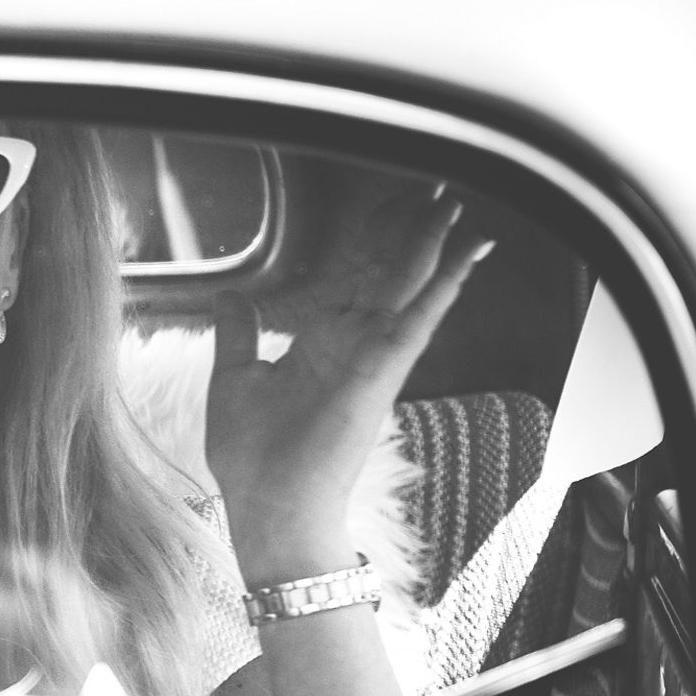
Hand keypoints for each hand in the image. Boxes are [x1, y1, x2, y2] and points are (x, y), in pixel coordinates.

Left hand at [205, 184, 491, 583]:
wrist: (267, 507)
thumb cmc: (252, 456)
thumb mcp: (233, 378)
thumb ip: (238, 334)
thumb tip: (231, 297)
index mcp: (322, 342)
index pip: (356, 277)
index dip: (376, 238)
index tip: (395, 204)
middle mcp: (353, 344)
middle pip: (389, 272)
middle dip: (411, 230)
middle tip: (435, 188)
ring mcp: (372, 357)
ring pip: (409, 287)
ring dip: (432, 245)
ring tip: (455, 206)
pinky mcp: (382, 374)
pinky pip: (418, 321)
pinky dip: (442, 287)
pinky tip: (464, 255)